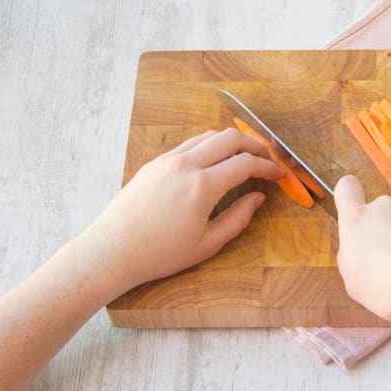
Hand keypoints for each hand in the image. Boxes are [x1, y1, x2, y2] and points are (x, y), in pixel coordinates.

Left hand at [80, 129, 283, 291]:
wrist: (112, 251)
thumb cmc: (159, 254)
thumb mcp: (207, 243)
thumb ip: (238, 218)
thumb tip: (258, 199)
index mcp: (202, 186)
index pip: (245, 163)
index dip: (267, 167)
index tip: (278, 175)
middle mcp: (186, 164)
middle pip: (230, 137)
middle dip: (254, 145)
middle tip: (266, 159)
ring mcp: (168, 160)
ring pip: (208, 136)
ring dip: (231, 142)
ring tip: (243, 159)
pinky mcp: (154, 163)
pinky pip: (189, 144)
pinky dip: (209, 147)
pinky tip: (214, 164)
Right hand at [334, 175, 390, 323]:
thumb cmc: (388, 288)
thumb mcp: (354, 282)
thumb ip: (352, 258)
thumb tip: (360, 250)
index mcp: (357, 220)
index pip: (347, 187)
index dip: (350, 195)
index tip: (355, 213)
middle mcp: (384, 208)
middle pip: (378, 212)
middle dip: (382, 232)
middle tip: (387, 263)